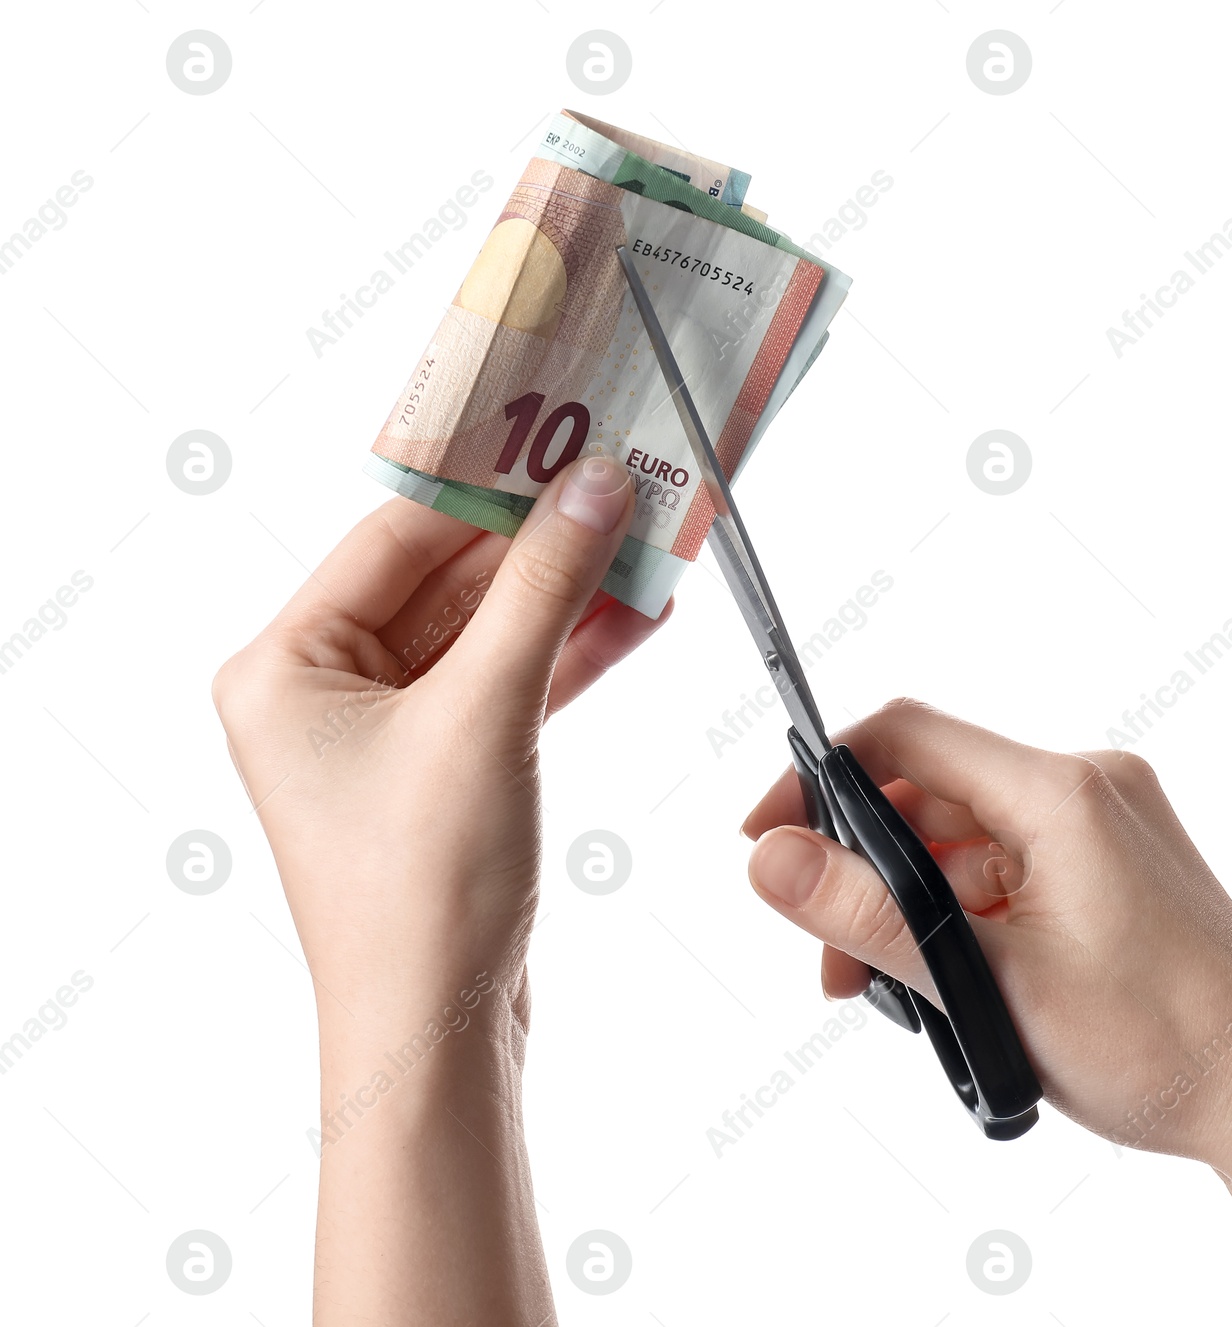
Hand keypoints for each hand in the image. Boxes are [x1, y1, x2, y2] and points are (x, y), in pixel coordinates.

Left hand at [213, 454, 659, 1324]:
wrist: (440, 1032)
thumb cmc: (424, 892)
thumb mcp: (487, 714)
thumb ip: (543, 591)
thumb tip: (594, 489)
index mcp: (285, 665)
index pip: (395, 536)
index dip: (486, 486)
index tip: (564, 440)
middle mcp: (323, 690)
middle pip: (447, 579)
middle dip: (543, 544)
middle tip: (624, 488)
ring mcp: (385, 732)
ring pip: (487, 631)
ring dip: (568, 596)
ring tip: (649, 543)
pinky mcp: (443, 767)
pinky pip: (507, 683)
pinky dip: (567, 654)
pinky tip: (635, 616)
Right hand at [743, 699, 1231, 1324]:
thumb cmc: (1162, 1045)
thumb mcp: (989, 984)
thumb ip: (871, 915)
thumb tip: (772, 860)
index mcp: (1064, 791)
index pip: (908, 734)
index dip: (822, 776)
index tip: (768, 835)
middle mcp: (1091, 788)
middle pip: (935, 791)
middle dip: (866, 866)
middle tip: (829, 951)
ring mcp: (1110, 828)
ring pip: (969, 839)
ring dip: (914, 902)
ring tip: (884, 986)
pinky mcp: (1118, 868)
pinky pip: (1012, 868)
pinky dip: (966, 915)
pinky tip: (947, 982)